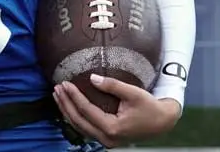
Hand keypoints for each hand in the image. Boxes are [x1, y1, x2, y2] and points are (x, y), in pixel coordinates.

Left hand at [53, 74, 180, 148]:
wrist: (162, 122)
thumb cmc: (150, 107)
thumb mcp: (133, 93)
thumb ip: (112, 85)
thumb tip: (91, 78)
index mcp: (113, 128)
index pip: (86, 111)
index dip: (74, 96)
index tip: (65, 83)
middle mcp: (107, 138)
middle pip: (78, 121)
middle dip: (65, 104)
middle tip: (57, 88)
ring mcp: (106, 141)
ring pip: (80, 127)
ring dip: (67, 111)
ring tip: (58, 95)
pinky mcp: (107, 138)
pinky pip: (86, 128)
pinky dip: (75, 117)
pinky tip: (69, 106)